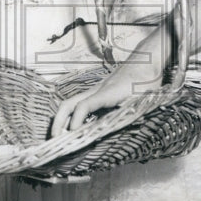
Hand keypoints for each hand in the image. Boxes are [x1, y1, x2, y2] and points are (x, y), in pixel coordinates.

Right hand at [51, 42, 165, 135]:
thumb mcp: (141, 100)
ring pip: (72, 103)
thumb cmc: (145, 81)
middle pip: (69, 103)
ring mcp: (96, 91)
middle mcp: (97, 92)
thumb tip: (121, 132)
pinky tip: (75, 128)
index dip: (76, 120)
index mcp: (107, 94)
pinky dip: (73, 116)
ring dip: (62, 119)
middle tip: (54, 139)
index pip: (85, 106)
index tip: (73, 134)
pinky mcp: (100, 93)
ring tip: (60, 137)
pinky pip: (81, 104)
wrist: (146, 61)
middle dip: (58, 121)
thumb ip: (130, 114)